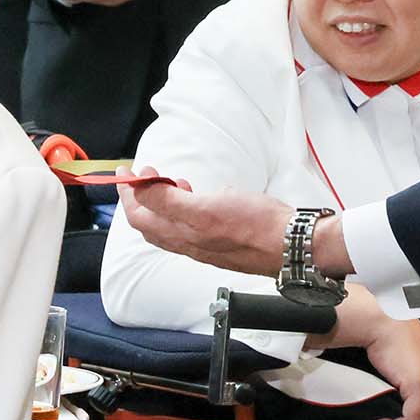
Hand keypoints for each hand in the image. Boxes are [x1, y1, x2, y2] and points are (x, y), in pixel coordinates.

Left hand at [118, 181, 290, 276]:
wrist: (290, 244)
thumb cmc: (255, 225)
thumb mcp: (206, 207)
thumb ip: (168, 201)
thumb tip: (140, 190)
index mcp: (182, 235)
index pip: (140, 217)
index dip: (129, 194)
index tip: (128, 173)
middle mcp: (189, 244)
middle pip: (151, 224)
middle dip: (142, 198)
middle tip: (145, 177)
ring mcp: (205, 246)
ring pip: (170, 227)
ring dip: (163, 204)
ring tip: (172, 183)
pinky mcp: (220, 243)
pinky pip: (190, 228)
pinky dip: (184, 210)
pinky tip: (198, 199)